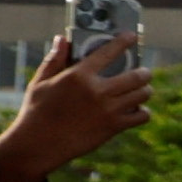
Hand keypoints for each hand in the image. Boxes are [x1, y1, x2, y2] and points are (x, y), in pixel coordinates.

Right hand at [6, 33, 152, 174]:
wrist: (38, 144)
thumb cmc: (36, 111)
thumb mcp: (40, 82)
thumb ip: (54, 60)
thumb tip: (61, 39)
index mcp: (79, 75)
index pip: (109, 52)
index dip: (124, 41)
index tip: (132, 36)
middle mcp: (97, 90)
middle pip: (137, 75)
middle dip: (144, 72)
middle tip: (143, 72)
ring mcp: (108, 109)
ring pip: (143, 94)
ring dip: (145, 90)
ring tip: (142, 90)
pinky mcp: (113, 127)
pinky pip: (142, 116)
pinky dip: (143, 112)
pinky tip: (137, 110)